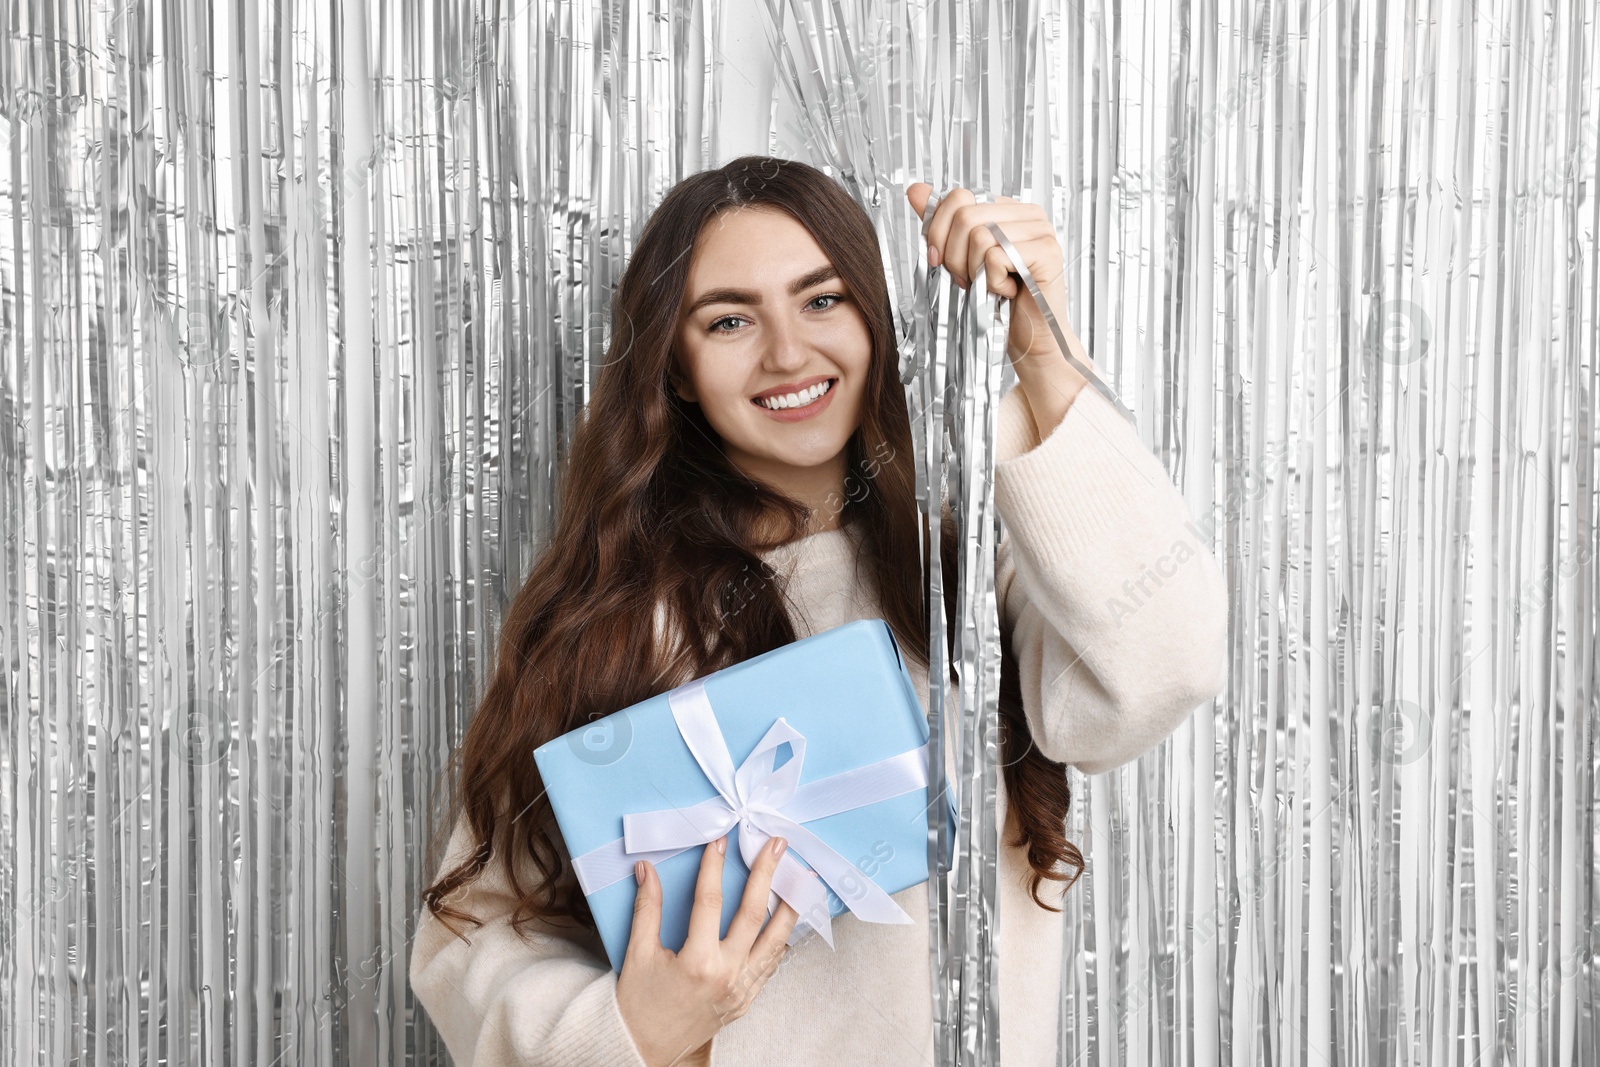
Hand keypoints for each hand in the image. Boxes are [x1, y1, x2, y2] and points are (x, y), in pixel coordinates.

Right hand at [616, 832, 799, 1066]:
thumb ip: (647, 908)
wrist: (642, 1048)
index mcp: (697, 962)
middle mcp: (726, 975)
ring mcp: (741, 990)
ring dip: (790, 907)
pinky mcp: (746, 1000)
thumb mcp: (638, 953)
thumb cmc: (638, 1004)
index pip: (709, 902)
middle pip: (754, 914)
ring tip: (801, 880)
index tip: (720, 843)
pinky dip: (781, 940)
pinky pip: (770, 965)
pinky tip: (787, 921)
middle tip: (777, 846)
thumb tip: (646, 870)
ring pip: (775, 941)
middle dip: (767, 874)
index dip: (713, 868)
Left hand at [905, 182, 1075, 364]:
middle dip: (954, 256)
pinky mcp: (1046, 252)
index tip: (942, 260)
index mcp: (1008, 208)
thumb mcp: (961, 257)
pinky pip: (996, 256)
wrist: (1028, 336)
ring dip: (975, 271)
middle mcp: (1028, 214)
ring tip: (990, 284)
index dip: (939, 232)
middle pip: (965, 216)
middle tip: (968, 279)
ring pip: (979, 236)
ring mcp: (1041, 231)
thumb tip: (916, 190)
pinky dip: (993, 282)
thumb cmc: (998, 300)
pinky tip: (1008, 291)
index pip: (959, 197)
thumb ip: (942, 224)